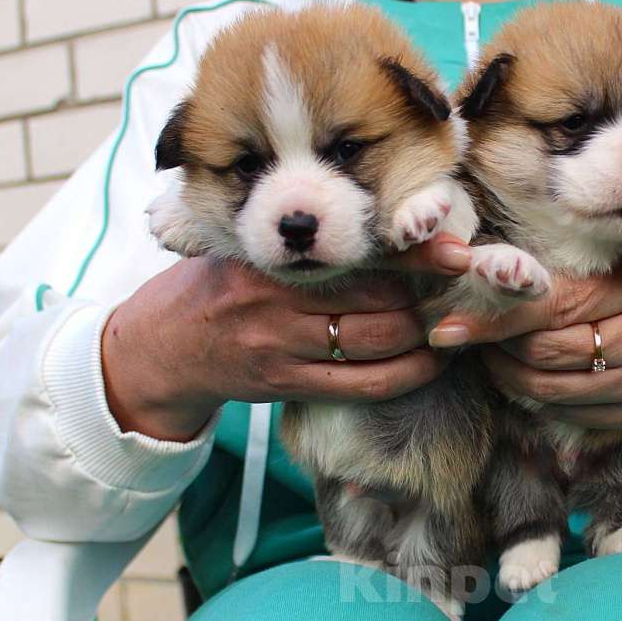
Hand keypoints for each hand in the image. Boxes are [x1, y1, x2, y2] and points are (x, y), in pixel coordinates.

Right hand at [102, 235, 471, 441]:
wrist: (156, 351)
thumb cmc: (211, 289)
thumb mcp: (246, 252)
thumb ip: (302, 245)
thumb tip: (385, 233)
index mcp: (272, 262)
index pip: (358, 255)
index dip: (415, 256)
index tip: (457, 252)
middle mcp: (277, 305)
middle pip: (377, 301)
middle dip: (429, 299)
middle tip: (464, 291)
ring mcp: (282, 350)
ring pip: (375, 345)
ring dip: (424, 339)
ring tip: (453, 327)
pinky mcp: (287, 387)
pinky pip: (360, 387)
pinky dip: (404, 376)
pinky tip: (427, 364)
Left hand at [429, 249, 621, 428]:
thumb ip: (606, 237)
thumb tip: (522, 236)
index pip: (549, 306)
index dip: (493, 317)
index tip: (446, 323)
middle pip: (541, 354)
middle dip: (491, 348)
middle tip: (462, 333)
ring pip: (548, 392)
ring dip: (508, 376)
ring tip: (490, 353)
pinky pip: (571, 416)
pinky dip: (538, 399)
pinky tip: (528, 376)